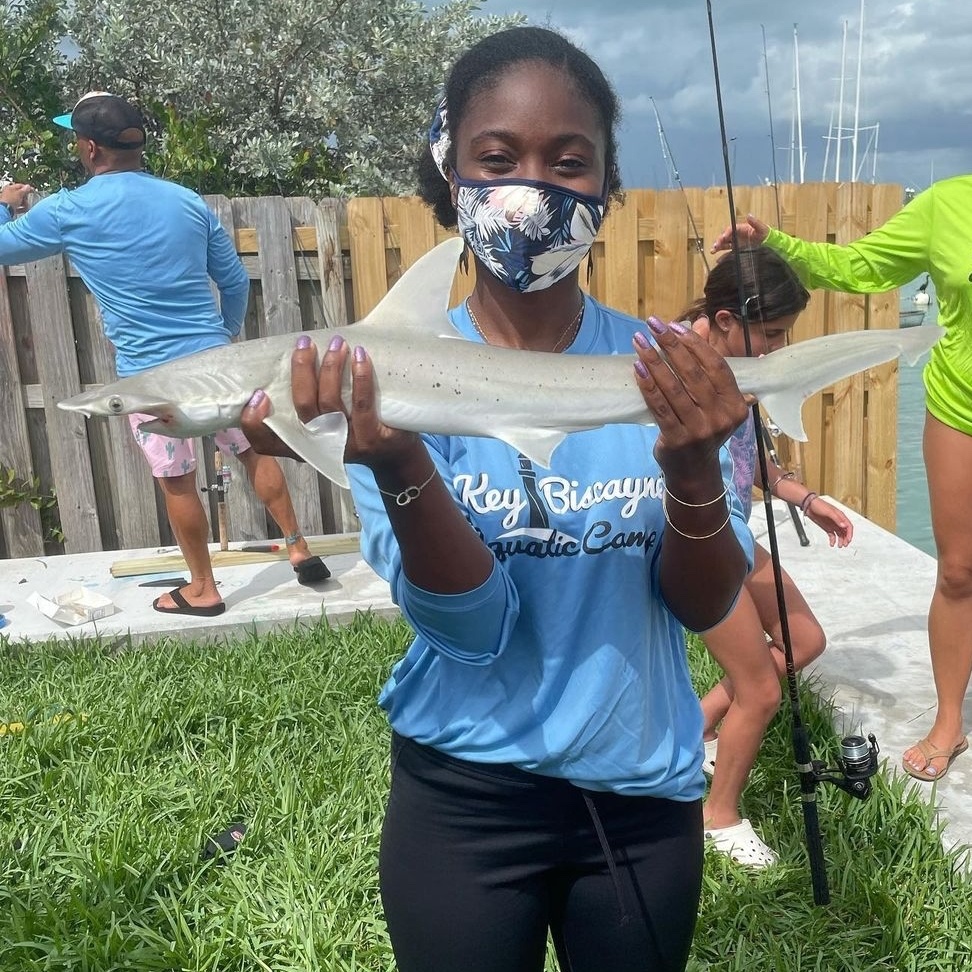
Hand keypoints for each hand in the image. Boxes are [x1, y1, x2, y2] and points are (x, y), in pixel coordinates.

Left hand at [0, 182, 32, 213]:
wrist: (6, 210)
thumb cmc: (10, 200)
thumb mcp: (20, 193)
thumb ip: (25, 190)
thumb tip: (28, 186)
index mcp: (10, 188)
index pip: (20, 186)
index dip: (27, 188)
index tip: (32, 190)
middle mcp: (9, 193)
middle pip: (21, 194)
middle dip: (25, 198)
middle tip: (27, 200)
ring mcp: (10, 201)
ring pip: (20, 201)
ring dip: (25, 204)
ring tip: (26, 206)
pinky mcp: (12, 207)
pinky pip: (19, 207)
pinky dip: (22, 208)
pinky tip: (25, 209)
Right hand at [239, 334, 418, 469]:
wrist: (394, 456)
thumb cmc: (355, 430)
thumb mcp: (326, 425)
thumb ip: (309, 403)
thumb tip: (298, 356)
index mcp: (301, 445)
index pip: (266, 443)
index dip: (254, 423)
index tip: (258, 394)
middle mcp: (320, 447)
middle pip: (303, 407)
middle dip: (301, 371)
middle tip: (304, 345)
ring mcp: (346, 445)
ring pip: (329, 403)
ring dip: (331, 368)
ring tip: (337, 344)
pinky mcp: (371, 439)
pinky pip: (361, 404)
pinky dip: (360, 377)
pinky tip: (360, 357)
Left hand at [633, 317, 748, 481]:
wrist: (693, 471)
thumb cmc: (703, 428)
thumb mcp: (712, 399)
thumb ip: (706, 363)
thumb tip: (701, 323)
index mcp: (735, 404)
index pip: (717, 366)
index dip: (695, 344)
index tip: (674, 326)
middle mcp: (721, 417)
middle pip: (694, 373)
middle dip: (671, 345)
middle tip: (653, 325)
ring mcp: (700, 430)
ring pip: (674, 388)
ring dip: (654, 361)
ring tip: (639, 342)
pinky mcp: (678, 439)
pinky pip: (660, 407)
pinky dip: (648, 386)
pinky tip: (637, 369)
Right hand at [710, 214, 769, 252]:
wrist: (771, 246)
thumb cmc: (767, 236)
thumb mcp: (762, 229)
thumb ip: (755, 223)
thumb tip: (749, 215)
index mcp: (741, 229)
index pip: (730, 229)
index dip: (726, 233)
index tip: (723, 237)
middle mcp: (737, 236)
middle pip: (725, 237)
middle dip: (719, 241)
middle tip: (715, 247)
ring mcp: (736, 244)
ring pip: (724, 245)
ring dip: (718, 247)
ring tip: (713, 251)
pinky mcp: (737, 251)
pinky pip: (728, 253)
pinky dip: (723, 256)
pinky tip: (718, 260)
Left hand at [805, 497, 853, 547]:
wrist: (808, 505)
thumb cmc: (819, 505)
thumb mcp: (829, 511)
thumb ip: (837, 519)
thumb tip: (843, 525)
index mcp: (840, 516)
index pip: (848, 526)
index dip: (849, 533)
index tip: (848, 540)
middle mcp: (837, 520)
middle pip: (845, 531)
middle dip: (846, 538)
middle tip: (844, 544)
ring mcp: (832, 524)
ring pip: (839, 534)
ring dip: (840, 540)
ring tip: (839, 545)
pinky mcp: (827, 527)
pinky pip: (832, 534)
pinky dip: (833, 539)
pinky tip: (832, 543)